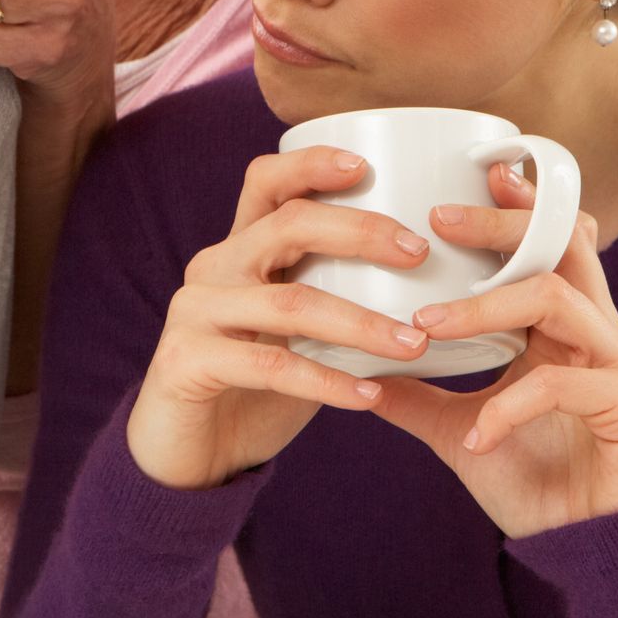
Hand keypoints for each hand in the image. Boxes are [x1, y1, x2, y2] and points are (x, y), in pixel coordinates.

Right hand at [125, 146, 434, 490]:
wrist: (186, 453)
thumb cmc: (254, 387)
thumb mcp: (295, 331)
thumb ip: (334, 297)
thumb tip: (432, 282)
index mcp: (239, 249)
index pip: (267, 183)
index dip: (312, 164)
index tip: (368, 166)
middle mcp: (213, 268)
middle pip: (286, 226)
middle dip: (359, 232)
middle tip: (419, 252)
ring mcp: (195, 312)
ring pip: (289, 302)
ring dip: (361, 323)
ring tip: (413, 342)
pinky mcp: (187, 361)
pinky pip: (271, 365)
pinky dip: (327, 382)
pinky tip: (369, 396)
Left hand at [363, 168, 617, 537]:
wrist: (591, 555)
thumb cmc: (537, 481)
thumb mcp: (462, 430)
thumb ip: (417, 395)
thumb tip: (355, 368)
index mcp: (566, 328)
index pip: (551, 243)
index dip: (518, 205)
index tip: (467, 176)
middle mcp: (602, 335)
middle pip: (561, 247)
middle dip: (500, 227)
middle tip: (436, 221)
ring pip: (557, 301)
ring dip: (486, 307)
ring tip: (427, 324)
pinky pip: (564, 386)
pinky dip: (510, 406)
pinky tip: (477, 433)